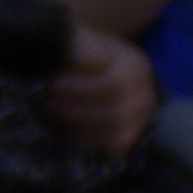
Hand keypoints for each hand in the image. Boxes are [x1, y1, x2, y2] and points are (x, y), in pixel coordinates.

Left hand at [42, 25, 159, 162]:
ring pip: (116, 136)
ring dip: (80, 130)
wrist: (84, 68)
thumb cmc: (77, 55)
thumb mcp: (75, 42)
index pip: (114, 84)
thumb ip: (78, 48)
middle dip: (76, 113)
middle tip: (47, 106)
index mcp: (135, 66)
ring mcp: (140, 120)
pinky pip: (112, 150)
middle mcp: (144, 95)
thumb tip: (83, 62)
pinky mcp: (129, 139)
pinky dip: (87, 143)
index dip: (81, 89)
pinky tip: (65, 131)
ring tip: (52, 119)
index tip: (52, 86)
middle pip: (116, 114)